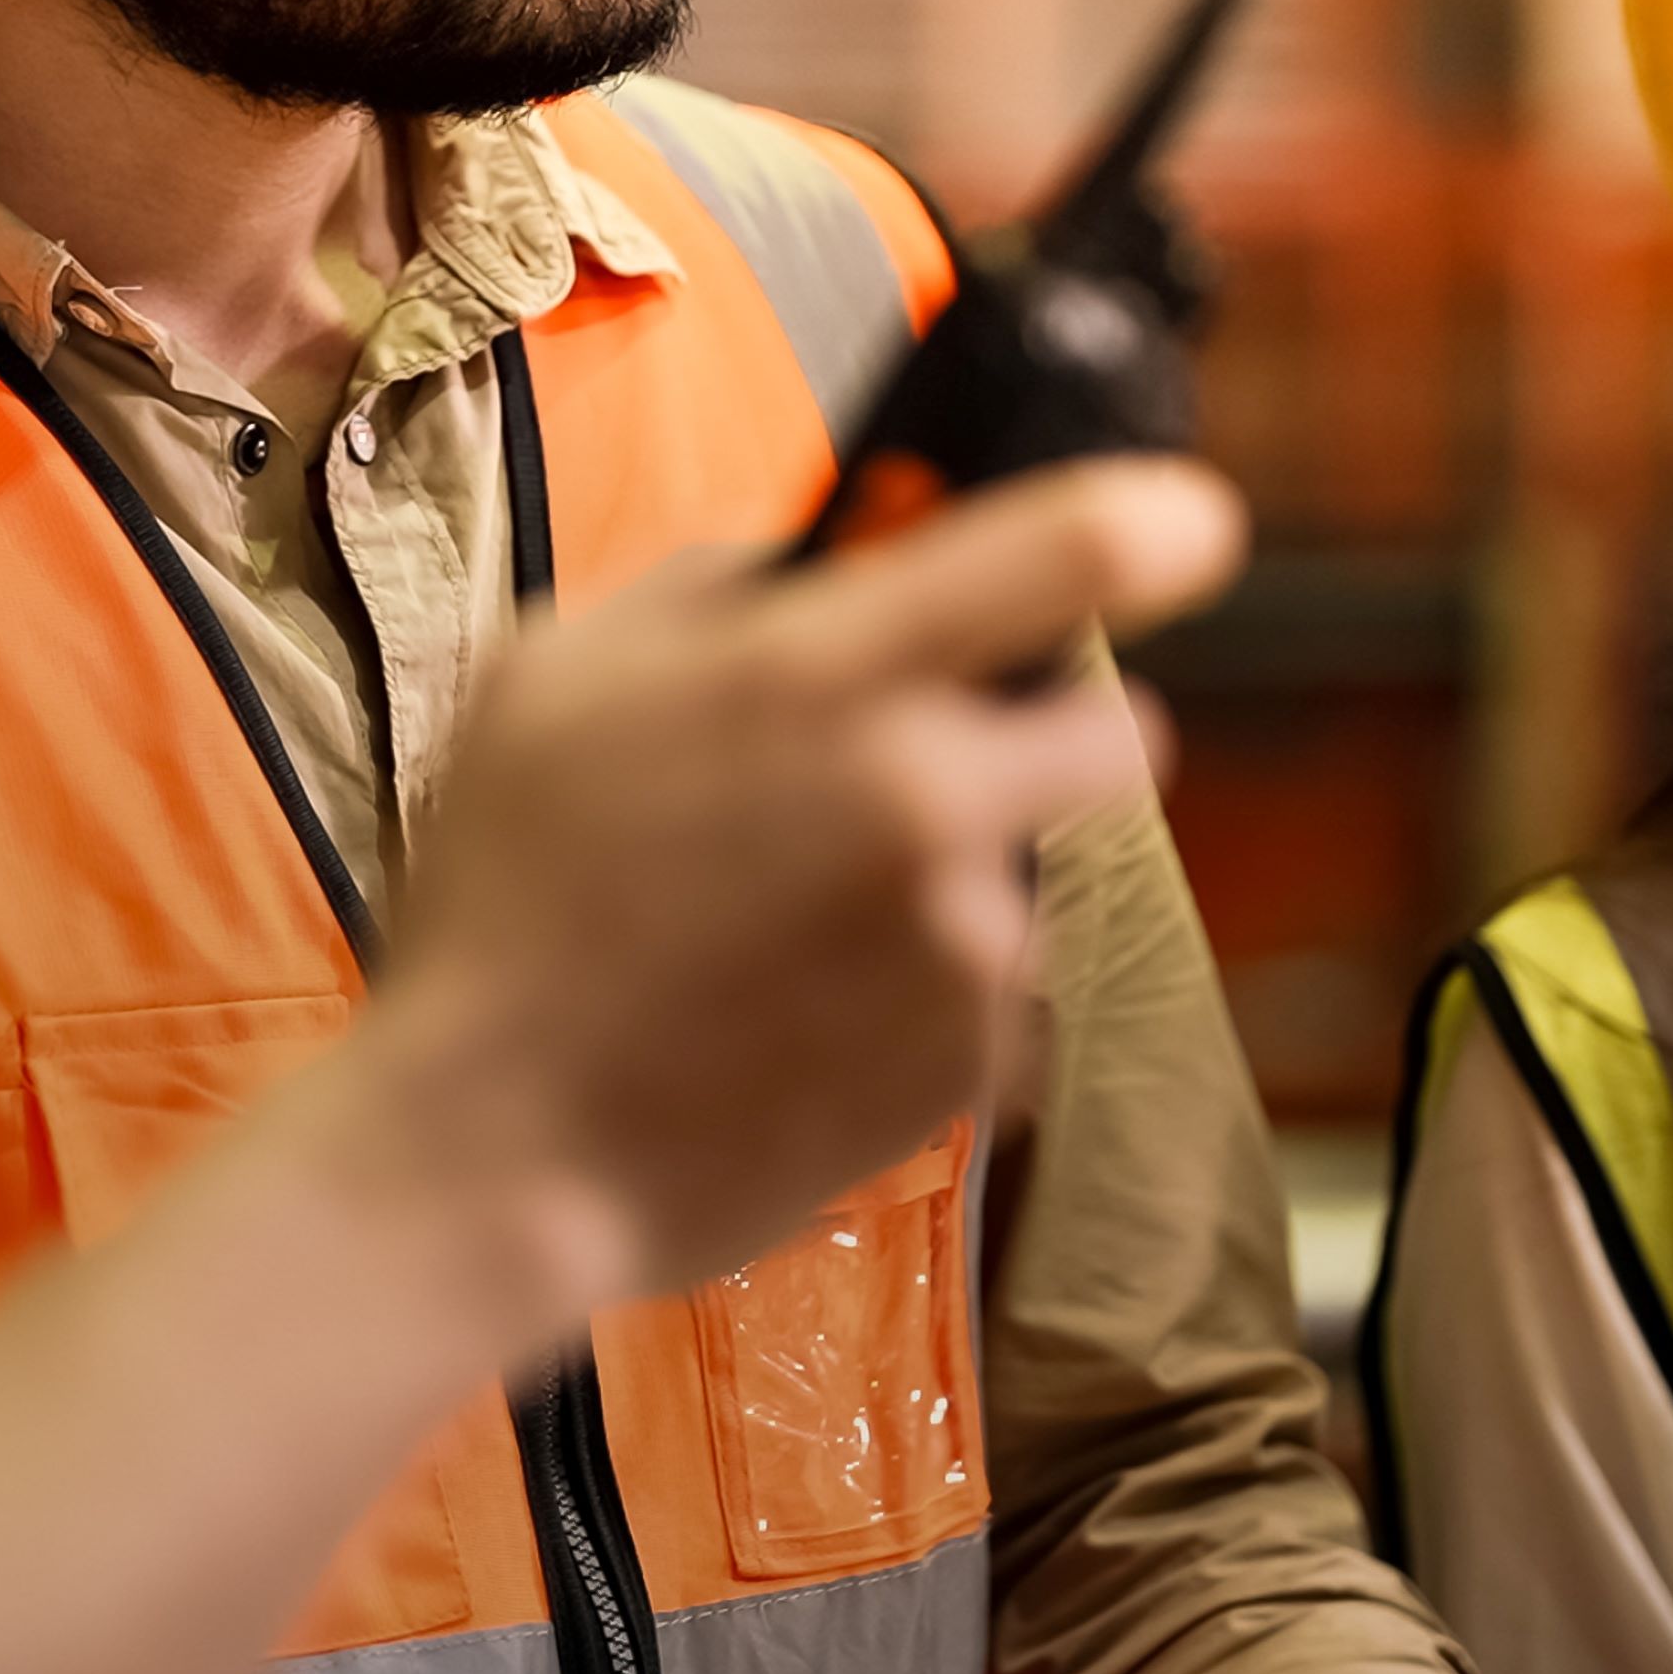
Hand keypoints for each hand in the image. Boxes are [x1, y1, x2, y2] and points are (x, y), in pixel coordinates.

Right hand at [357, 455, 1239, 1306]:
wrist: (491, 1149)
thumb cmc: (499, 902)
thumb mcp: (551, 679)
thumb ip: (711, 592)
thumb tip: (831, 559)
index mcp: (819, 675)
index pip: (1064, 553)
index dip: (1151, 524)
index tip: (1181, 524)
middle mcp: (925, 798)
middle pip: (1120, 734)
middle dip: (1048, 739)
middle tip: (938, 769)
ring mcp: (962, 943)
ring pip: (1028, 873)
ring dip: (951, 884)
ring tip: (791, 931)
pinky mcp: (971, 1063)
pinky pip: (986, 991)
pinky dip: (920, 992)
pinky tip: (795, 1010)